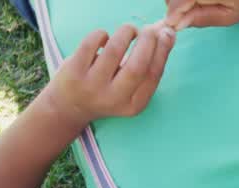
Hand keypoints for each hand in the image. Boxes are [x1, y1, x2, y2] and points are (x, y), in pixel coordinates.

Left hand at [43, 23, 174, 124]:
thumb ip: (147, 68)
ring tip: (130, 30)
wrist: (71, 106)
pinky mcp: (74, 71)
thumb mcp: (131, 90)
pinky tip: (105, 38)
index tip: (167, 34)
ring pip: (114, 51)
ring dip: (126, 33)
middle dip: (147, 42)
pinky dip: (102, 34)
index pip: (152, 76)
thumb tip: (166, 35)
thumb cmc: (108, 92)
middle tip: (149, 30)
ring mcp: (92, 85)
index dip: (162, 52)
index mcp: (133, 104)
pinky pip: (91, 43)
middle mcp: (114, 98)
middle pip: (136, 66)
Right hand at [164, 0, 238, 28]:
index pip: (177, 2)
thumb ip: (204, 18)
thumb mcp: (232, 15)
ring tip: (194, 7)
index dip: (172, 16)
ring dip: (180, 0)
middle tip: (188, 16)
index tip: (173, 28)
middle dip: (175, 6)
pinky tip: (197, 1)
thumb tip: (178, 24)